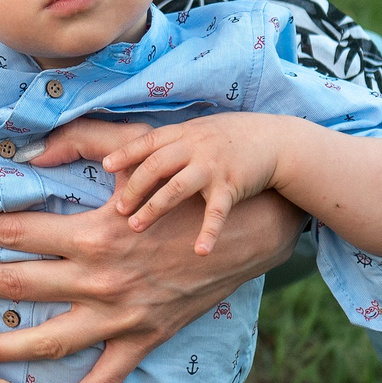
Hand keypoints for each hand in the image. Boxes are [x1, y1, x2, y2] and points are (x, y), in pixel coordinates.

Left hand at [0, 117, 302, 382]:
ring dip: (2, 349)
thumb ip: (82, 143)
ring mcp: (121, 315)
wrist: (247, 227)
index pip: (15, 233)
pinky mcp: (144, 337)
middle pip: (17, 284)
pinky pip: (106, 378)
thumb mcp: (138, 155)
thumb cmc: (189, 186)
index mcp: (93, 232)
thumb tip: (31, 149)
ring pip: (49, 340)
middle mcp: (99, 278)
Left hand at [103, 113, 291, 254]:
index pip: (148, 142)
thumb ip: (171, 142)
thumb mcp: (199, 130)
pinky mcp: (231, 186)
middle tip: (117, 210)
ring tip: (135, 226)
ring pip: (176, 188)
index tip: (106, 167)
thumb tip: (134, 155)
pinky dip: (208, 232)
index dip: (126, 153)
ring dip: (154, 208)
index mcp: (183, 134)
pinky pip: (216, 212)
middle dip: (134, 189)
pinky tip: (199, 251)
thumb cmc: (231, 138)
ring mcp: (212, 166)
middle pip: (155, 166)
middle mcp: (194, 147)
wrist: (275, 141)